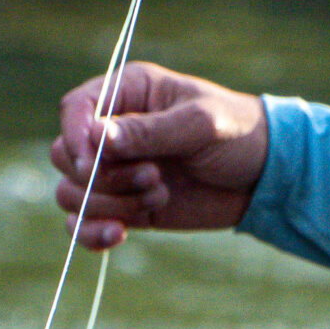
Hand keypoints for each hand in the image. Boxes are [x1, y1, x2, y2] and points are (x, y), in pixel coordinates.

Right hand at [49, 62, 267, 247]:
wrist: (264, 177)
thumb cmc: (238, 134)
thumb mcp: (201, 125)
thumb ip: (149, 131)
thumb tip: (95, 135)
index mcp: (129, 93)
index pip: (75, 108)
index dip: (75, 136)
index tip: (92, 162)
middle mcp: (113, 131)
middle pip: (65, 155)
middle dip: (103, 176)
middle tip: (153, 176)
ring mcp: (116, 170)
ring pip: (72, 192)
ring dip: (110, 203)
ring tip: (160, 195)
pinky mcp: (122, 205)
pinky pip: (81, 223)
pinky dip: (91, 233)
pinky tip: (120, 235)